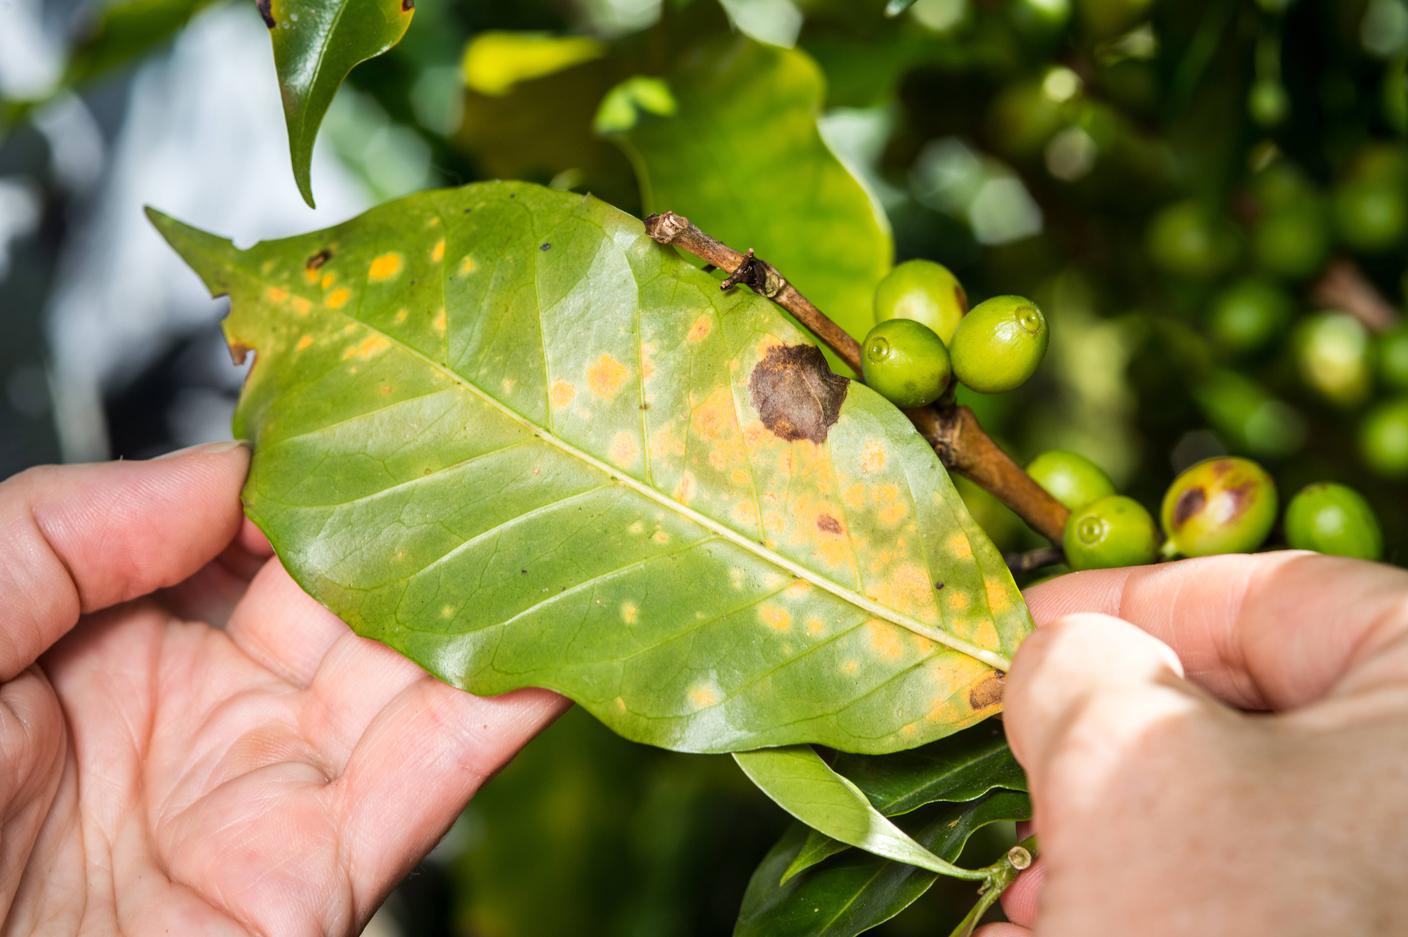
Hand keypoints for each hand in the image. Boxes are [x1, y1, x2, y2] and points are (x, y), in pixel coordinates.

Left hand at [0, 444, 565, 935]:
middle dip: (420, 517)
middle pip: (347, 592)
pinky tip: (558, 638)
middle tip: (494, 437)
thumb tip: (229, 469)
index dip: (310, 469)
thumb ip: (67, 529)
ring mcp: (270, 791)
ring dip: (487, 597)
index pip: (245, 527)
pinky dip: (508, 711)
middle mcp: (204, 709)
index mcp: (107, 640)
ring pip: (412, 672)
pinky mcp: (318, 882)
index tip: (370, 409)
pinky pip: (431, 780)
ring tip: (553, 510)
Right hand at [977, 552, 1407, 936]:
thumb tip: (1063, 654)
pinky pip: (1256, 892)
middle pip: (1251, 710)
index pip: (1277, 594)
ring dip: (1115, 830)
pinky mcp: (1359, 931)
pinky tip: (1063, 922)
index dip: (1128, 597)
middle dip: (1110, 736)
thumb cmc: (1229, 927)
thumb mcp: (1116, 755)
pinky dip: (1156, 894)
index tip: (1026, 621)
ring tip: (1034, 873)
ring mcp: (1392, 879)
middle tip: (1024, 750)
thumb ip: (1074, 658)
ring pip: (1242, 813)